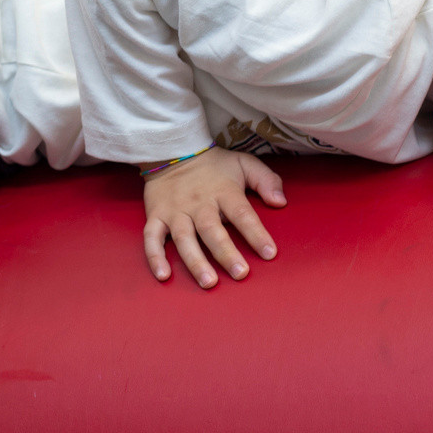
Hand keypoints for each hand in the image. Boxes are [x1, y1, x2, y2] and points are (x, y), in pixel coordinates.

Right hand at [141, 146, 285, 288]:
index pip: (242, 214)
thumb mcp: (243, 163)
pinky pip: (152, 238)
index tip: (270, 253)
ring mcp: (175, 211)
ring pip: (184, 239)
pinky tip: (164, 276)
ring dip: (195, 261)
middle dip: (226, 253)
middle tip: (240, 274)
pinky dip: (155, 257)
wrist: (173, 150)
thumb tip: (281, 202)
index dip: (256, 233)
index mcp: (223, 191)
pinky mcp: (156, 216)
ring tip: (208, 282)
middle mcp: (199, 203)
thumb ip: (265, 180)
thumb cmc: (214, 165)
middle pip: (212, 230)